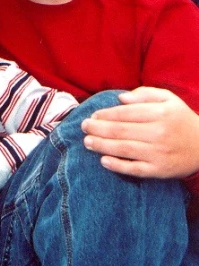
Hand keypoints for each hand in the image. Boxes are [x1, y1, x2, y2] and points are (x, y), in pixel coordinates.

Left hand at [81, 87, 198, 178]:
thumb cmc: (181, 120)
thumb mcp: (169, 99)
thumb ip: (145, 94)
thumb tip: (120, 99)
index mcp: (160, 113)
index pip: (125, 113)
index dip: (106, 114)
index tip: (93, 115)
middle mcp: (158, 133)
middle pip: (121, 131)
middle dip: (98, 129)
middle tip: (83, 127)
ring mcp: (158, 153)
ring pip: (124, 149)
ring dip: (102, 145)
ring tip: (87, 142)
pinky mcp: (159, 170)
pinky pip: (135, 169)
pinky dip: (117, 166)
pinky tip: (103, 161)